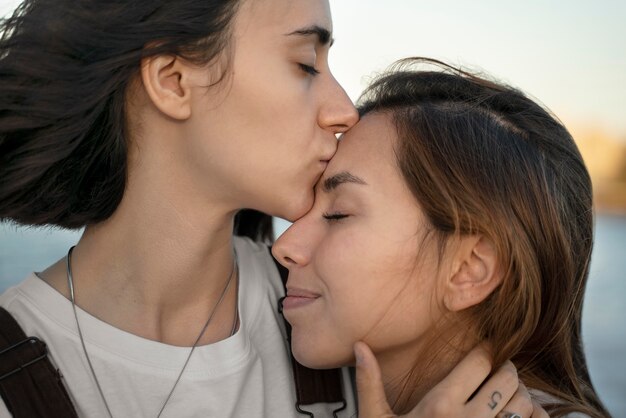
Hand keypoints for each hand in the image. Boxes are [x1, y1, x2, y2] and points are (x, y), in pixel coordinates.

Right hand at [354, 342, 547, 417]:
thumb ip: (368, 382)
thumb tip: (359, 345)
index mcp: (440, 406)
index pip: (480, 361)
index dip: (487, 348)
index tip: (486, 347)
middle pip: (508, 378)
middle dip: (506, 369)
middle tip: (497, 369)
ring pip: (525, 404)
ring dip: (520, 395)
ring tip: (506, 394)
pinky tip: (514, 417)